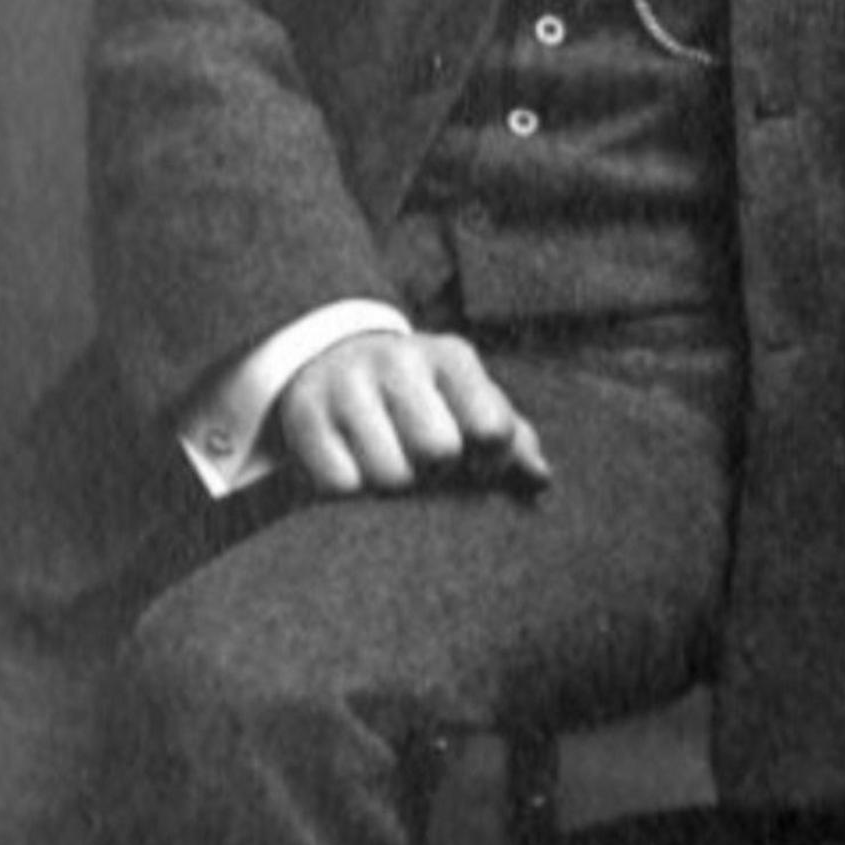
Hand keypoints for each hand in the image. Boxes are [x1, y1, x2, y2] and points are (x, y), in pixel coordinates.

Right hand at [270, 331, 552, 497]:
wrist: (329, 359)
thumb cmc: (421, 396)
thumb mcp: (467, 400)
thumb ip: (512, 438)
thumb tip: (540, 479)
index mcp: (451, 357)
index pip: (492, 427)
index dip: (491, 460)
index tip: (478, 460)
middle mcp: (399, 362)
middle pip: (440, 452)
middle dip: (436, 471)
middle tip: (425, 464)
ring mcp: (348, 386)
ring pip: (389, 476)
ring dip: (393, 484)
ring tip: (388, 462)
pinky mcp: (304, 416)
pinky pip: (341, 485)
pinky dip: (351, 487)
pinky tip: (352, 464)